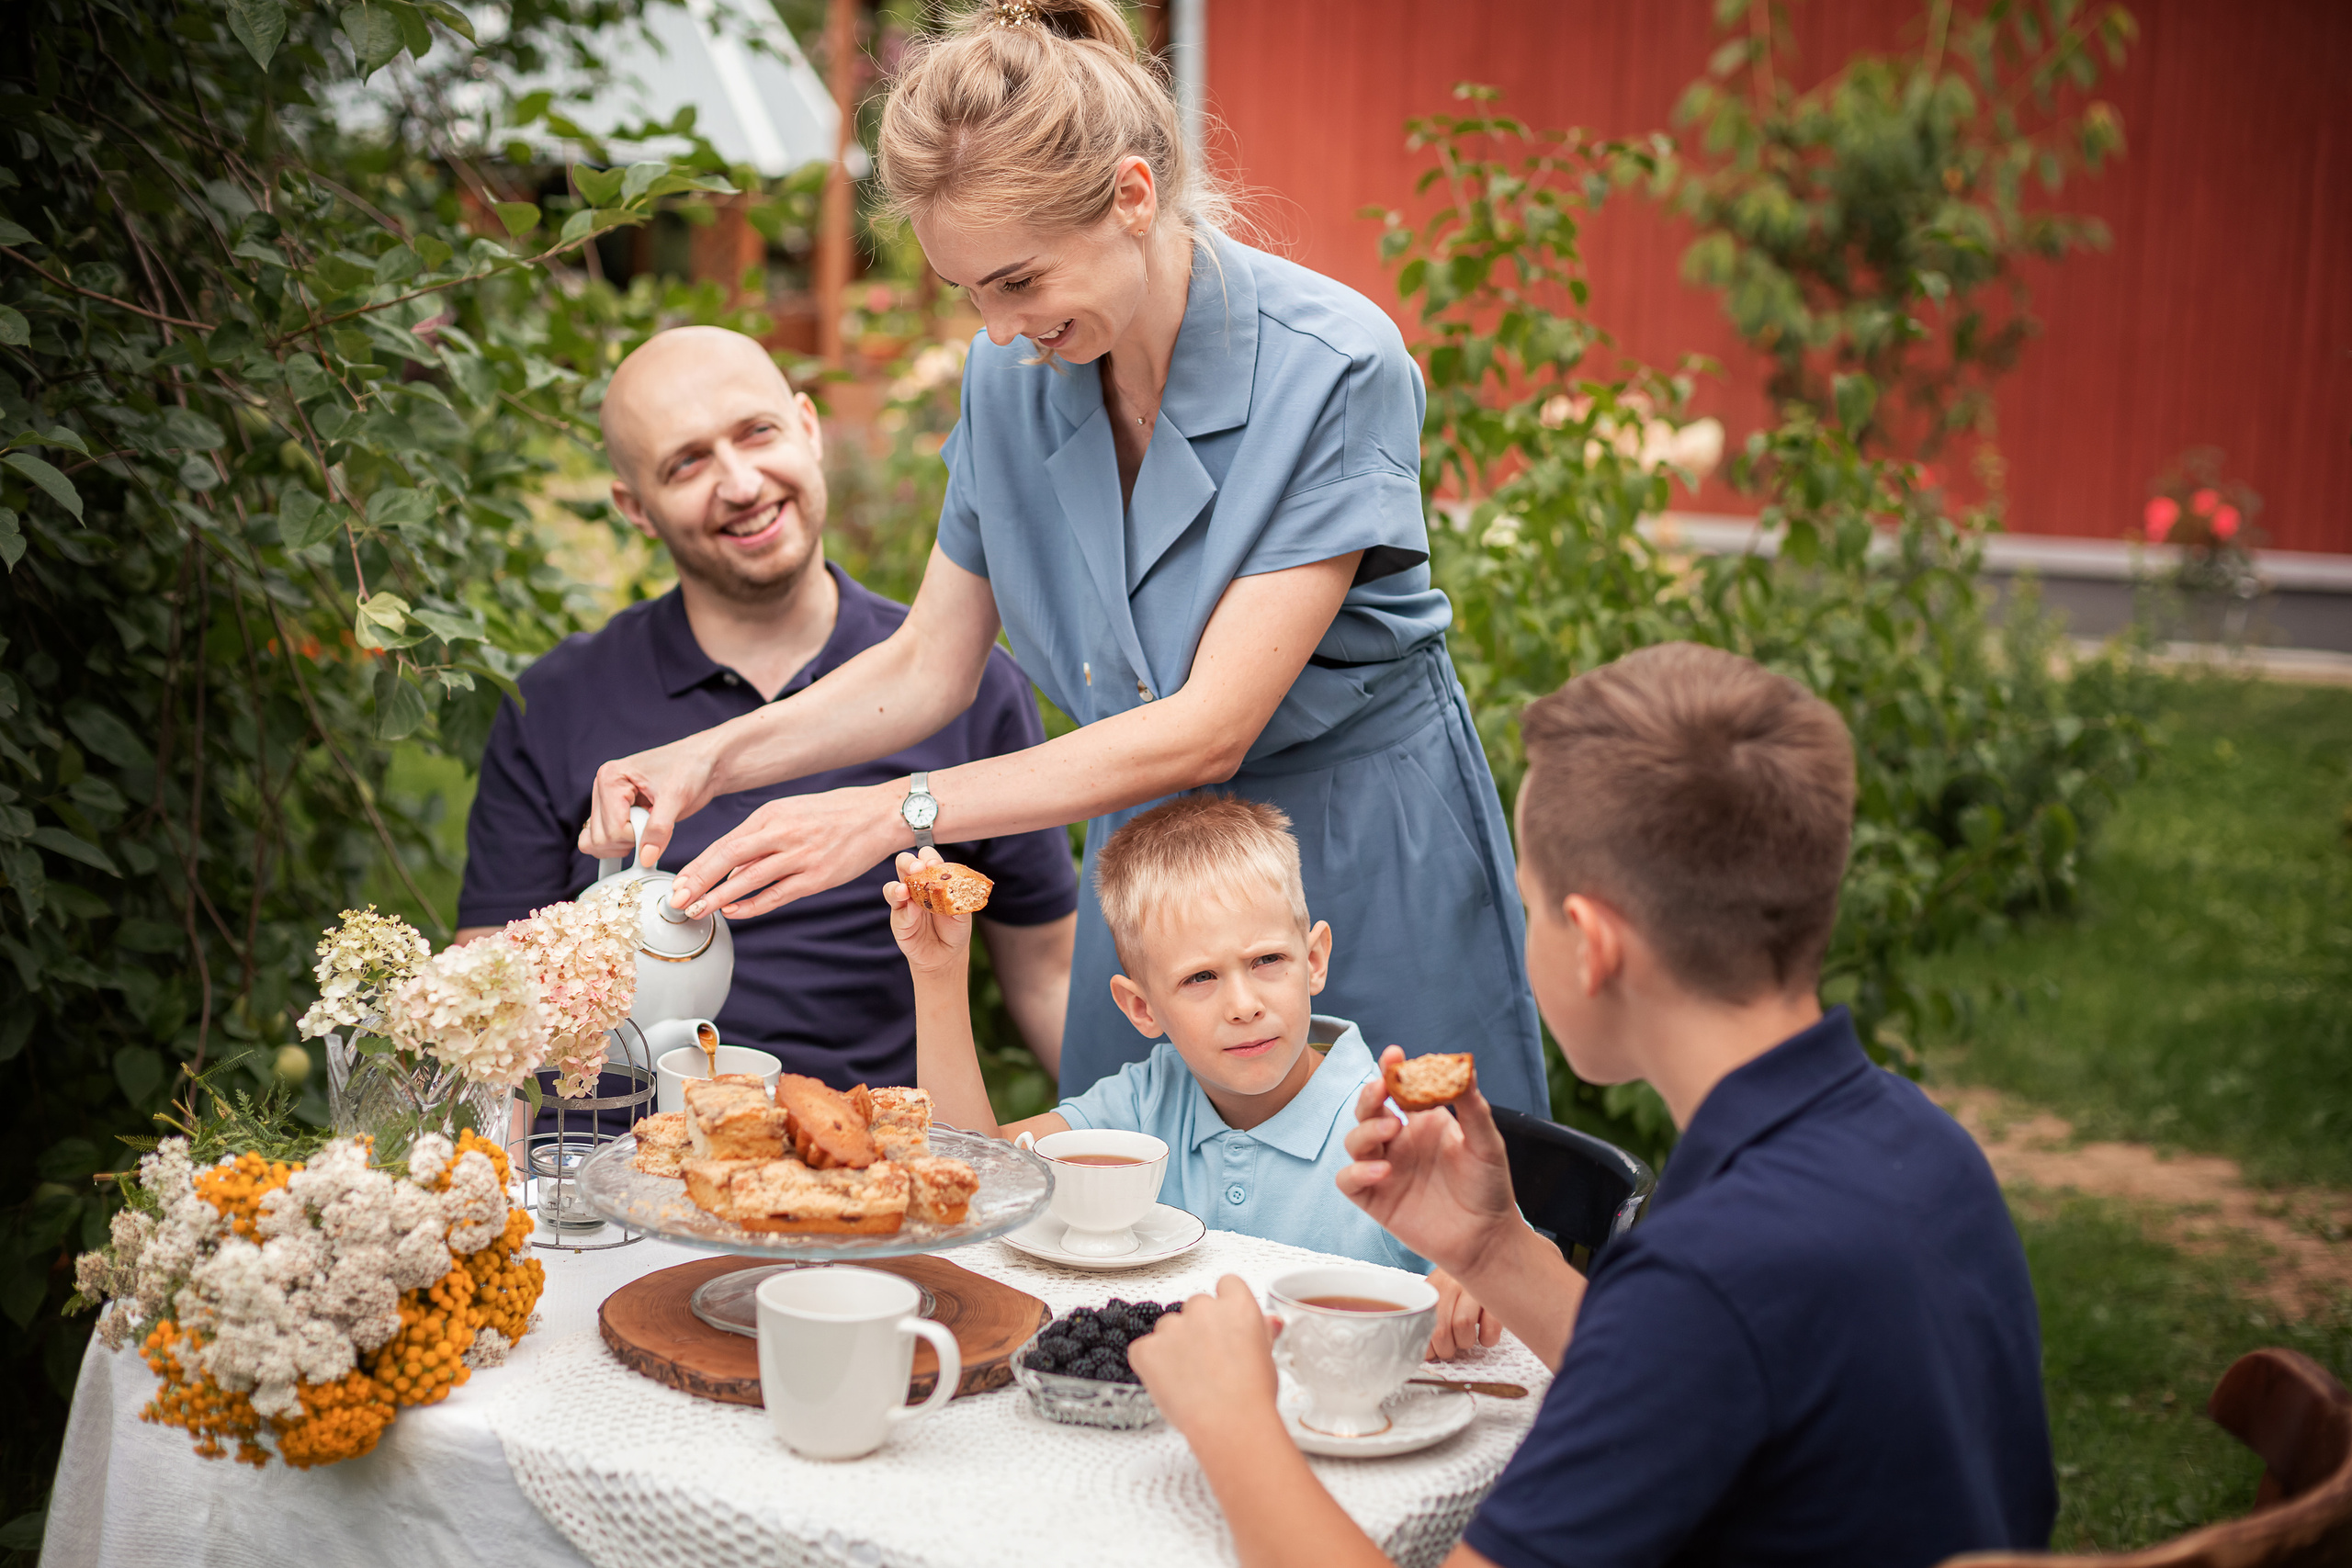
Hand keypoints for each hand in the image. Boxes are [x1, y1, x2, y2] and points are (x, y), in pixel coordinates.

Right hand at [578, 735, 720, 867]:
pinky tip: (642, 835)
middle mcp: (604, 789)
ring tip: (648, 829)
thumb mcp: (677, 797)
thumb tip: (646, 858)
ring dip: (623, 846)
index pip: (612, 828)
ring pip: (596, 843)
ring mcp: (608, 802)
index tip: (659, 825)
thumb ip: (659, 829)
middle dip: (629, 842)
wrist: (704, 763)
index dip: (637, 836)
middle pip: (600, 839)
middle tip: (654, 826)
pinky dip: (621, 846)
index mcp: (611, 777)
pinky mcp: (616, 813)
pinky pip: (604, 840)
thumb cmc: (690, 768)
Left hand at [662, 783, 902, 920]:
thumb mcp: (790, 813)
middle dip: (699, 881)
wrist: (878, 816)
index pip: (724, 842)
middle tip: (677, 900)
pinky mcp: (818, 877)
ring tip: (698, 911)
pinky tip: (736, 912)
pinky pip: (778, 895)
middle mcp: (782, 833)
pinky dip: (754, 905)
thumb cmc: (832, 815)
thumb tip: (729, 871)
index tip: (678, 882)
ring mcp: (800, 856)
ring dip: (719, 897)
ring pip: (749, 880)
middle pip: (729, 858)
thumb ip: (759, 839)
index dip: (698, 865)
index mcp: (771, 814)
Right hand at [884, 850, 973, 975]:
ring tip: (906, 888)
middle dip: (909, 862)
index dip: (929, 857)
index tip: (936, 865)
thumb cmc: (955, 929)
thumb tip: (950, 885)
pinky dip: (904, 908)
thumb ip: (958, 897)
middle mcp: (916, 886)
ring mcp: (905, 903)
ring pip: (892, 885)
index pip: (926, 858)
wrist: (947, 956)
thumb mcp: (963, 911)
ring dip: (899, 884)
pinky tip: (913, 909)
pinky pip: (897, 909)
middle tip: (919, 869)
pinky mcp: (899, 920)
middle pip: (904, 864)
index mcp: (932, 878)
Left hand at [1128, 1277, 1281, 1443]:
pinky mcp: (1148, 1349)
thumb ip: (1262, 1331)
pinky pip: (1143, 1349)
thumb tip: (1268, 1321)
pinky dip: (1151, 1364)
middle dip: (1199, 1327)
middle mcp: (1203, 1309)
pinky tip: (1170, 1383)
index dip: (1226, 1306)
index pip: (1227, 1285)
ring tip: (1191, 1377)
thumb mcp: (1267, 1357)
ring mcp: (1172, 1327)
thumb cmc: (1251, 1396)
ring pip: (1168, 1327)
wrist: (1229, 1424)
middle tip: (1209, 1359)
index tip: (1225, 1324)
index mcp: (1236, 1305)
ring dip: (1174, 1344)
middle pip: (1196, 1306)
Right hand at [1335, 1046, 1521, 1276]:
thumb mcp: (1486, 1143)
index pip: (1398, 1090)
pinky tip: (1382, 1170)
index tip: (1394, 1055)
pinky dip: (1357, 1171)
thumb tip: (1465, 1068)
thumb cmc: (1488, 1188)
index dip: (1390, 1070)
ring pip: (1354, 1140)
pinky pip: (1348, 1180)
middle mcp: (1399, 1143)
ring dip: (1366, 1130)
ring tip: (1391, 1129)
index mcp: (1422, 1124)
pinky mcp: (1375, 1199)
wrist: (1488, 1238)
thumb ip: (1473, 1107)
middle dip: (1370, 1095)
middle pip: (1367, 1110)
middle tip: (1384, 1088)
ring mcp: (1384, 1170)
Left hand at [1425, 1268, 1501, 1360]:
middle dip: (1446, 1349)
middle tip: (1451, 1345)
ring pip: (1463, 1326)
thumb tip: (1420, 1351)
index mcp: (1431, 1288)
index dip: (1427, 1347)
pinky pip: (1491, 1328)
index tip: (1433, 1350)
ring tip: (1466, 1337)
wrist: (1479, 1259)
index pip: (1420, 1327)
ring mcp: (1474, 1289)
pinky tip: (1484, 1335)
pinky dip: (1487, 1339)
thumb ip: (1423, 1318)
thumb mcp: (1434, 1297)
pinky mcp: (1495, 1297)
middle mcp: (1450, 1285)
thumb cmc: (1454, 1289)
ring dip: (1465, 1342)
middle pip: (1440, 1331)